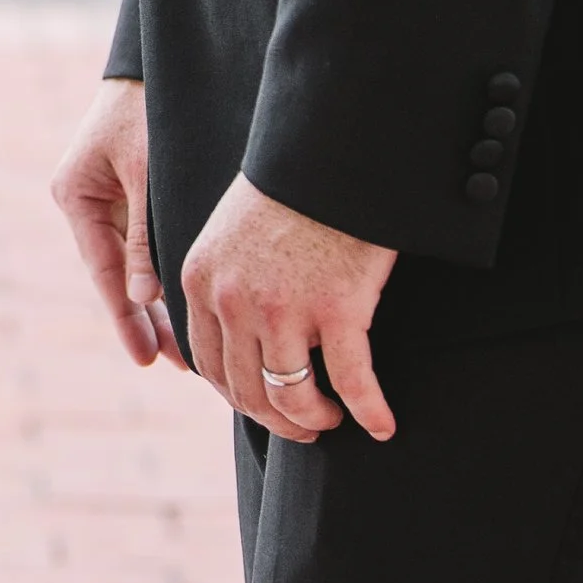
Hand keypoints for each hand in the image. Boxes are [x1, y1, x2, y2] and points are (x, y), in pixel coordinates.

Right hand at [50, 77, 181, 370]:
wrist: (159, 59)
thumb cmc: (151, 110)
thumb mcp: (149, 174)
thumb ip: (144, 236)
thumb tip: (142, 297)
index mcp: (74, 195)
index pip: (104, 271)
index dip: (126, 318)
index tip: (146, 358)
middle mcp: (82, 200)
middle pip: (116, 274)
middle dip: (145, 318)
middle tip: (173, 364)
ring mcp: (101, 196)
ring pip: (130, 263)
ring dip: (154, 300)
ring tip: (181, 348)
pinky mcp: (123, 190)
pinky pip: (140, 242)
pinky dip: (158, 270)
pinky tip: (179, 300)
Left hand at [180, 177, 397, 443]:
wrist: (329, 154)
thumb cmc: (288, 193)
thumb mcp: (231, 236)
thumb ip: (225, 285)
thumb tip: (237, 339)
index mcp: (199, 282)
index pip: (210, 366)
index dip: (240, 397)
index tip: (266, 407)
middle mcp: (232, 302)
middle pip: (247, 391)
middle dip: (278, 420)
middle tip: (305, 428)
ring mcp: (282, 309)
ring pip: (292, 398)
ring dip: (314, 420)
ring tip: (335, 421)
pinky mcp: (336, 309)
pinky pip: (351, 382)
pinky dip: (370, 411)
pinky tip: (383, 425)